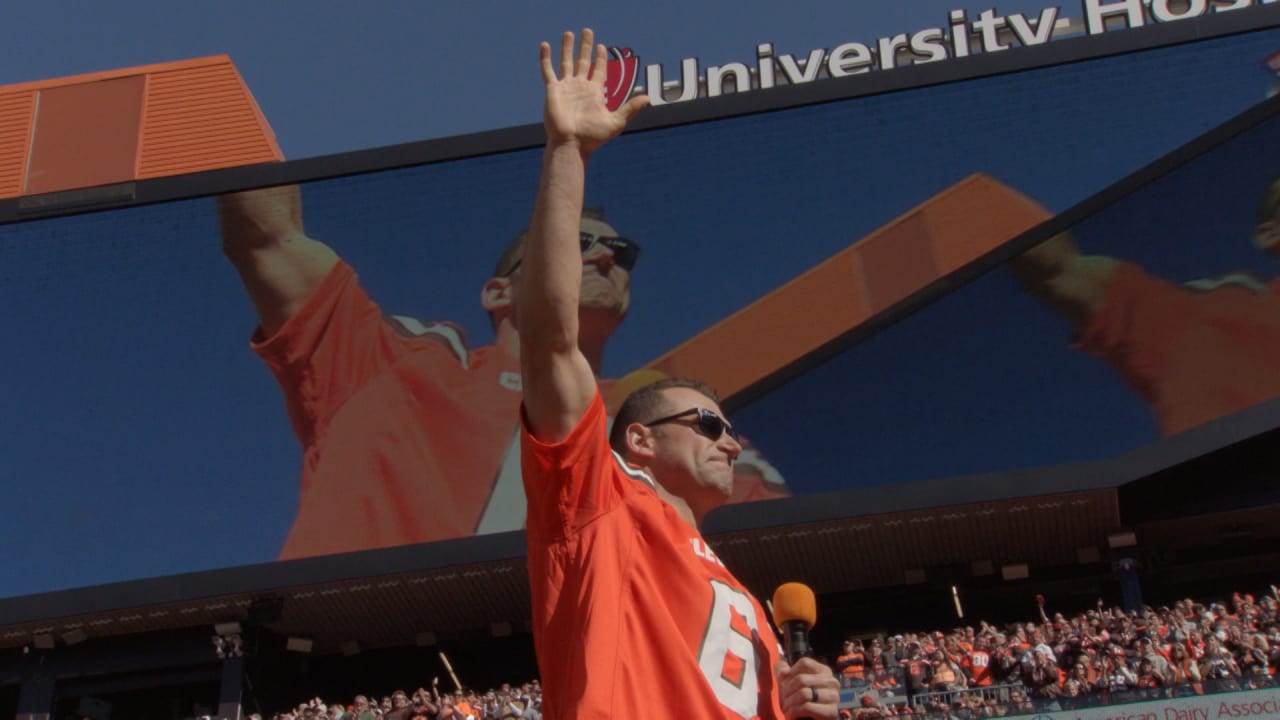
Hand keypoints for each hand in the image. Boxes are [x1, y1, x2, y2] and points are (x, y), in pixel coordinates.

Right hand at [540, 29, 647, 156]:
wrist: (571, 144)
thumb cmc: (593, 137)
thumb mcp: (616, 121)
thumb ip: (630, 108)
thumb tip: (648, 98)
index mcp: (594, 93)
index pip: (599, 70)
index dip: (601, 58)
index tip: (602, 46)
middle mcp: (580, 87)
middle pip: (583, 61)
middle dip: (585, 46)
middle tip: (588, 31)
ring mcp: (566, 88)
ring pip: (566, 62)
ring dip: (567, 48)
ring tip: (569, 33)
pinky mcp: (552, 90)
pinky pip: (548, 71)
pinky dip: (545, 58)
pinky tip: (545, 45)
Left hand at [775, 657, 839, 718]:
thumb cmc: (798, 702)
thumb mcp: (788, 683)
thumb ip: (782, 671)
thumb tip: (783, 671)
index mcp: (824, 671)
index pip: (805, 663)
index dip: (790, 674)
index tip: (784, 685)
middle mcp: (832, 682)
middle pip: (802, 679)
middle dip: (786, 692)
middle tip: (783, 701)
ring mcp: (834, 697)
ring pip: (804, 694)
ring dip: (789, 703)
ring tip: (786, 709)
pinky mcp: (832, 712)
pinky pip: (807, 708)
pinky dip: (793, 712)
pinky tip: (791, 716)